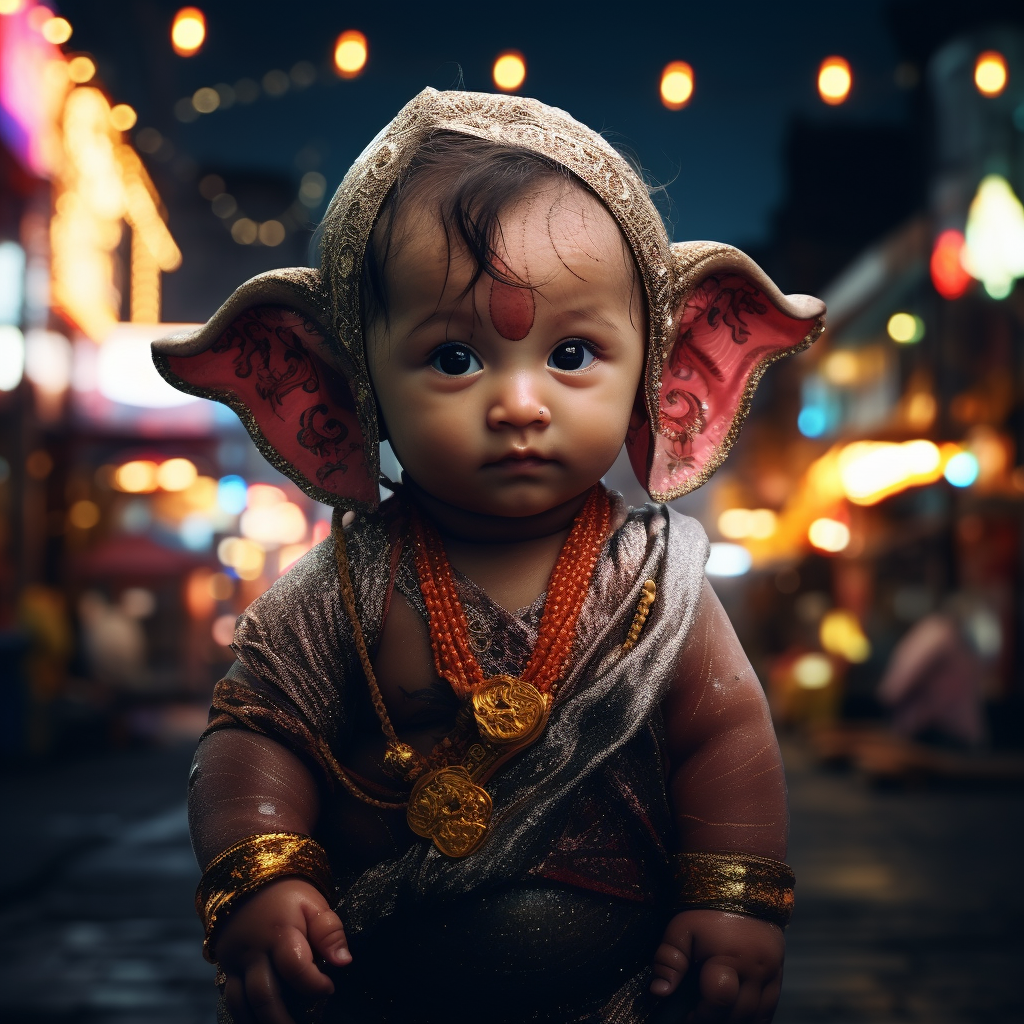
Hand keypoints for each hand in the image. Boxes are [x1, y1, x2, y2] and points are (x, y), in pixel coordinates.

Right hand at [215, 878, 350, 1023]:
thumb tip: (344, 962)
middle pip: (263, 994)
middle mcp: (253, 951)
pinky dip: (244, 1015)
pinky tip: (258, 1020)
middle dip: (282, 1019)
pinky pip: (231, 999)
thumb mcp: (313, 903)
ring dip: (258, 1022)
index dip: (314, 984)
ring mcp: (236, 962)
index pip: (295, 967)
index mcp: (280, 933)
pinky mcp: (226, 968)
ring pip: (241, 1003)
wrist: (249, 880)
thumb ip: (329, 931)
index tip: (330, 989)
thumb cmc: (288, 893)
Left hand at [650, 909, 783, 1022]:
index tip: (685, 1013)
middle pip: (738, 1012)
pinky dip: (753, 1019)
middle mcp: (756, 969)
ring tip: (713, 1012)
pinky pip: (770, 1010)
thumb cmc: (707, 909)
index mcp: (730, 956)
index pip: (719, 998)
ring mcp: (772, 974)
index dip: (700, 1012)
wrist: (741, 887)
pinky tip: (734, 1015)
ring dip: (734, 1020)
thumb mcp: (682, 928)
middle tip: (695, 1014)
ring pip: (757, 1016)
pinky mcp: (778, 976)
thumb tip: (659, 992)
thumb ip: (669, 960)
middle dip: (714, 1018)